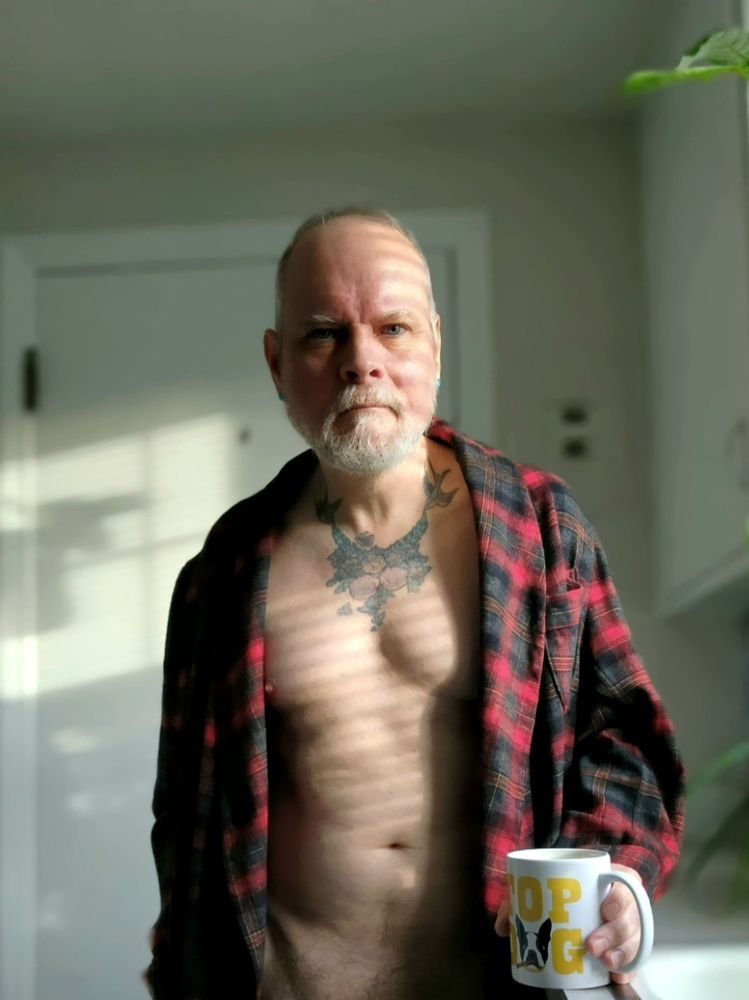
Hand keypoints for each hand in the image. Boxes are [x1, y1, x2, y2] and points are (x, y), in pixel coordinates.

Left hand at [494, 862, 644, 985]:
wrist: (578, 894)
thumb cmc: (564, 888)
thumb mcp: (545, 886)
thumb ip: (520, 900)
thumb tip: (502, 926)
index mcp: (610, 877)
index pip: (626, 882)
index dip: (620, 896)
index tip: (605, 909)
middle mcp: (625, 901)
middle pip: (630, 917)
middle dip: (613, 934)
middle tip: (591, 945)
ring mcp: (629, 925)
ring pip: (634, 940)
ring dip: (620, 953)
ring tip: (603, 961)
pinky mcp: (627, 946)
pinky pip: (635, 959)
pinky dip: (627, 969)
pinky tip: (616, 976)